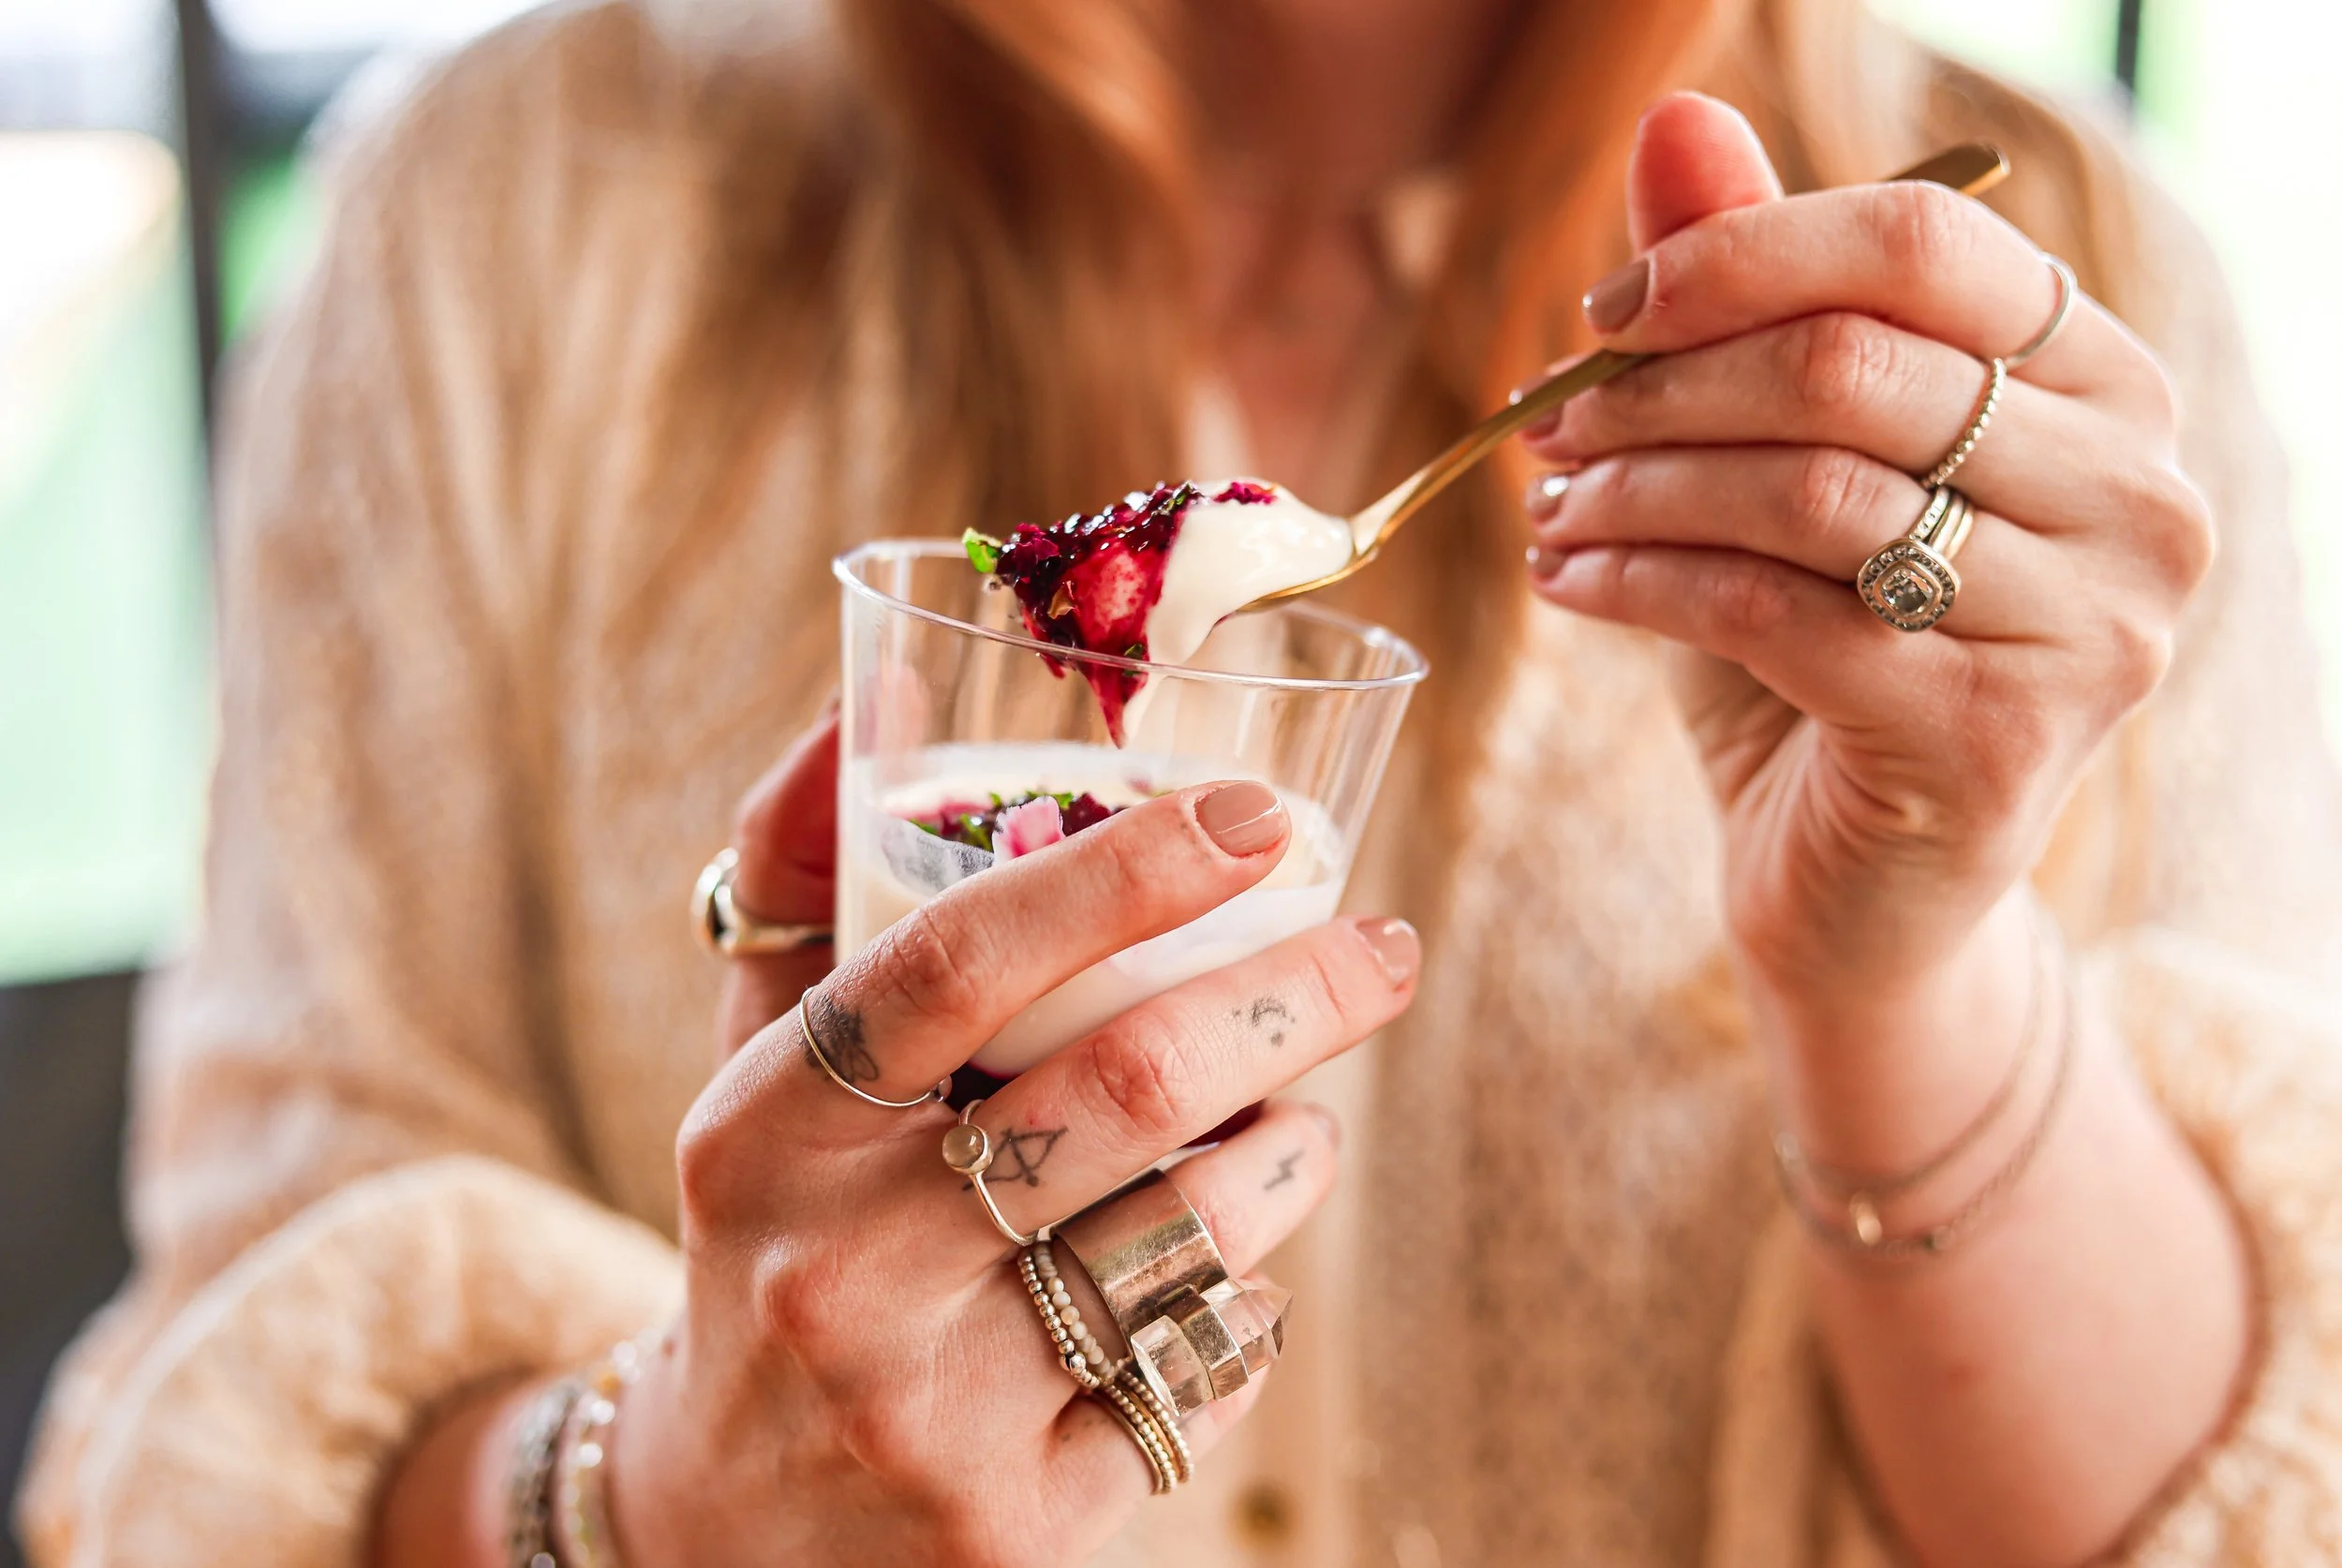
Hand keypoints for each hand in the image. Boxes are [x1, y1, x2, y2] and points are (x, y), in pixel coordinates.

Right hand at [609, 743, 1420, 1566]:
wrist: (726, 1524)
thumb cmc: (777, 1238)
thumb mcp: (756, 1069)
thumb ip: (808, 870)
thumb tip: (880, 670)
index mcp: (766, 1131)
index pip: (951, 962)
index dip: (1117, 870)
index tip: (1253, 811)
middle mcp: (840, 1271)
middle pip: (1133, 1084)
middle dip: (1300, 993)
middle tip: (1382, 948)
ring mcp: (932, 1409)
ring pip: (1203, 1227)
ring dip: (1295, 1147)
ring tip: (1297, 1115)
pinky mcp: (1023, 1522)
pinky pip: (1211, 1366)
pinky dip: (1250, 1295)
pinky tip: (1221, 1267)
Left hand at [1521, 95, 2211, 999]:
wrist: (1862, 893)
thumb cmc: (1821, 658)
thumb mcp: (1777, 467)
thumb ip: (1745, 299)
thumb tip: (1675, 123)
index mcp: (2106, 390)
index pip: (1926, 245)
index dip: (1739, 254)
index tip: (1604, 316)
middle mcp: (2138, 495)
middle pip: (1853, 364)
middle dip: (1664, 387)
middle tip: (1551, 426)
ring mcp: (2091, 627)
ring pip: (1809, 489)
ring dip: (1640, 487)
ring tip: (1550, 507)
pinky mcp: (2000, 739)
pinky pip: (1775, 613)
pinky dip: (1640, 583)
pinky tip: (1567, 579)